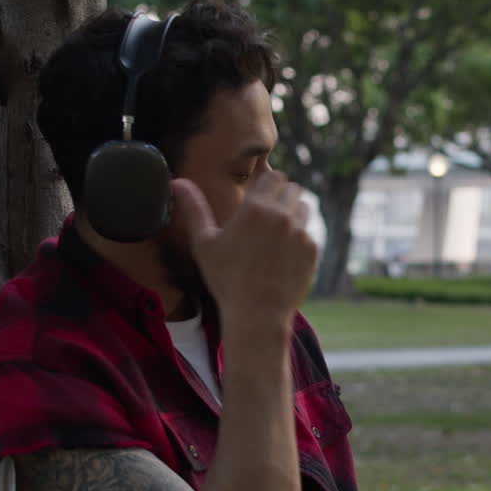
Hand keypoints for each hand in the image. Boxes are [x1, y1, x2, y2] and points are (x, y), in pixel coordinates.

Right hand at [171, 172, 317, 324]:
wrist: (257, 314)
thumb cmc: (225, 279)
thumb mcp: (204, 244)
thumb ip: (193, 208)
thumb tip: (177, 182)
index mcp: (255, 208)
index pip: (273, 176)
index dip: (268, 184)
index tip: (262, 196)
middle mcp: (282, 215)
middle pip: (292, 188)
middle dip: (282, 196)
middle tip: (269, 215)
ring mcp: (300, 232)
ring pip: (304, 207)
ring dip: (294, 213)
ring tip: (278, 232)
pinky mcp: (312, 250)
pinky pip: (310, 232)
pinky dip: (301, 237)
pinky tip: (286, 253)